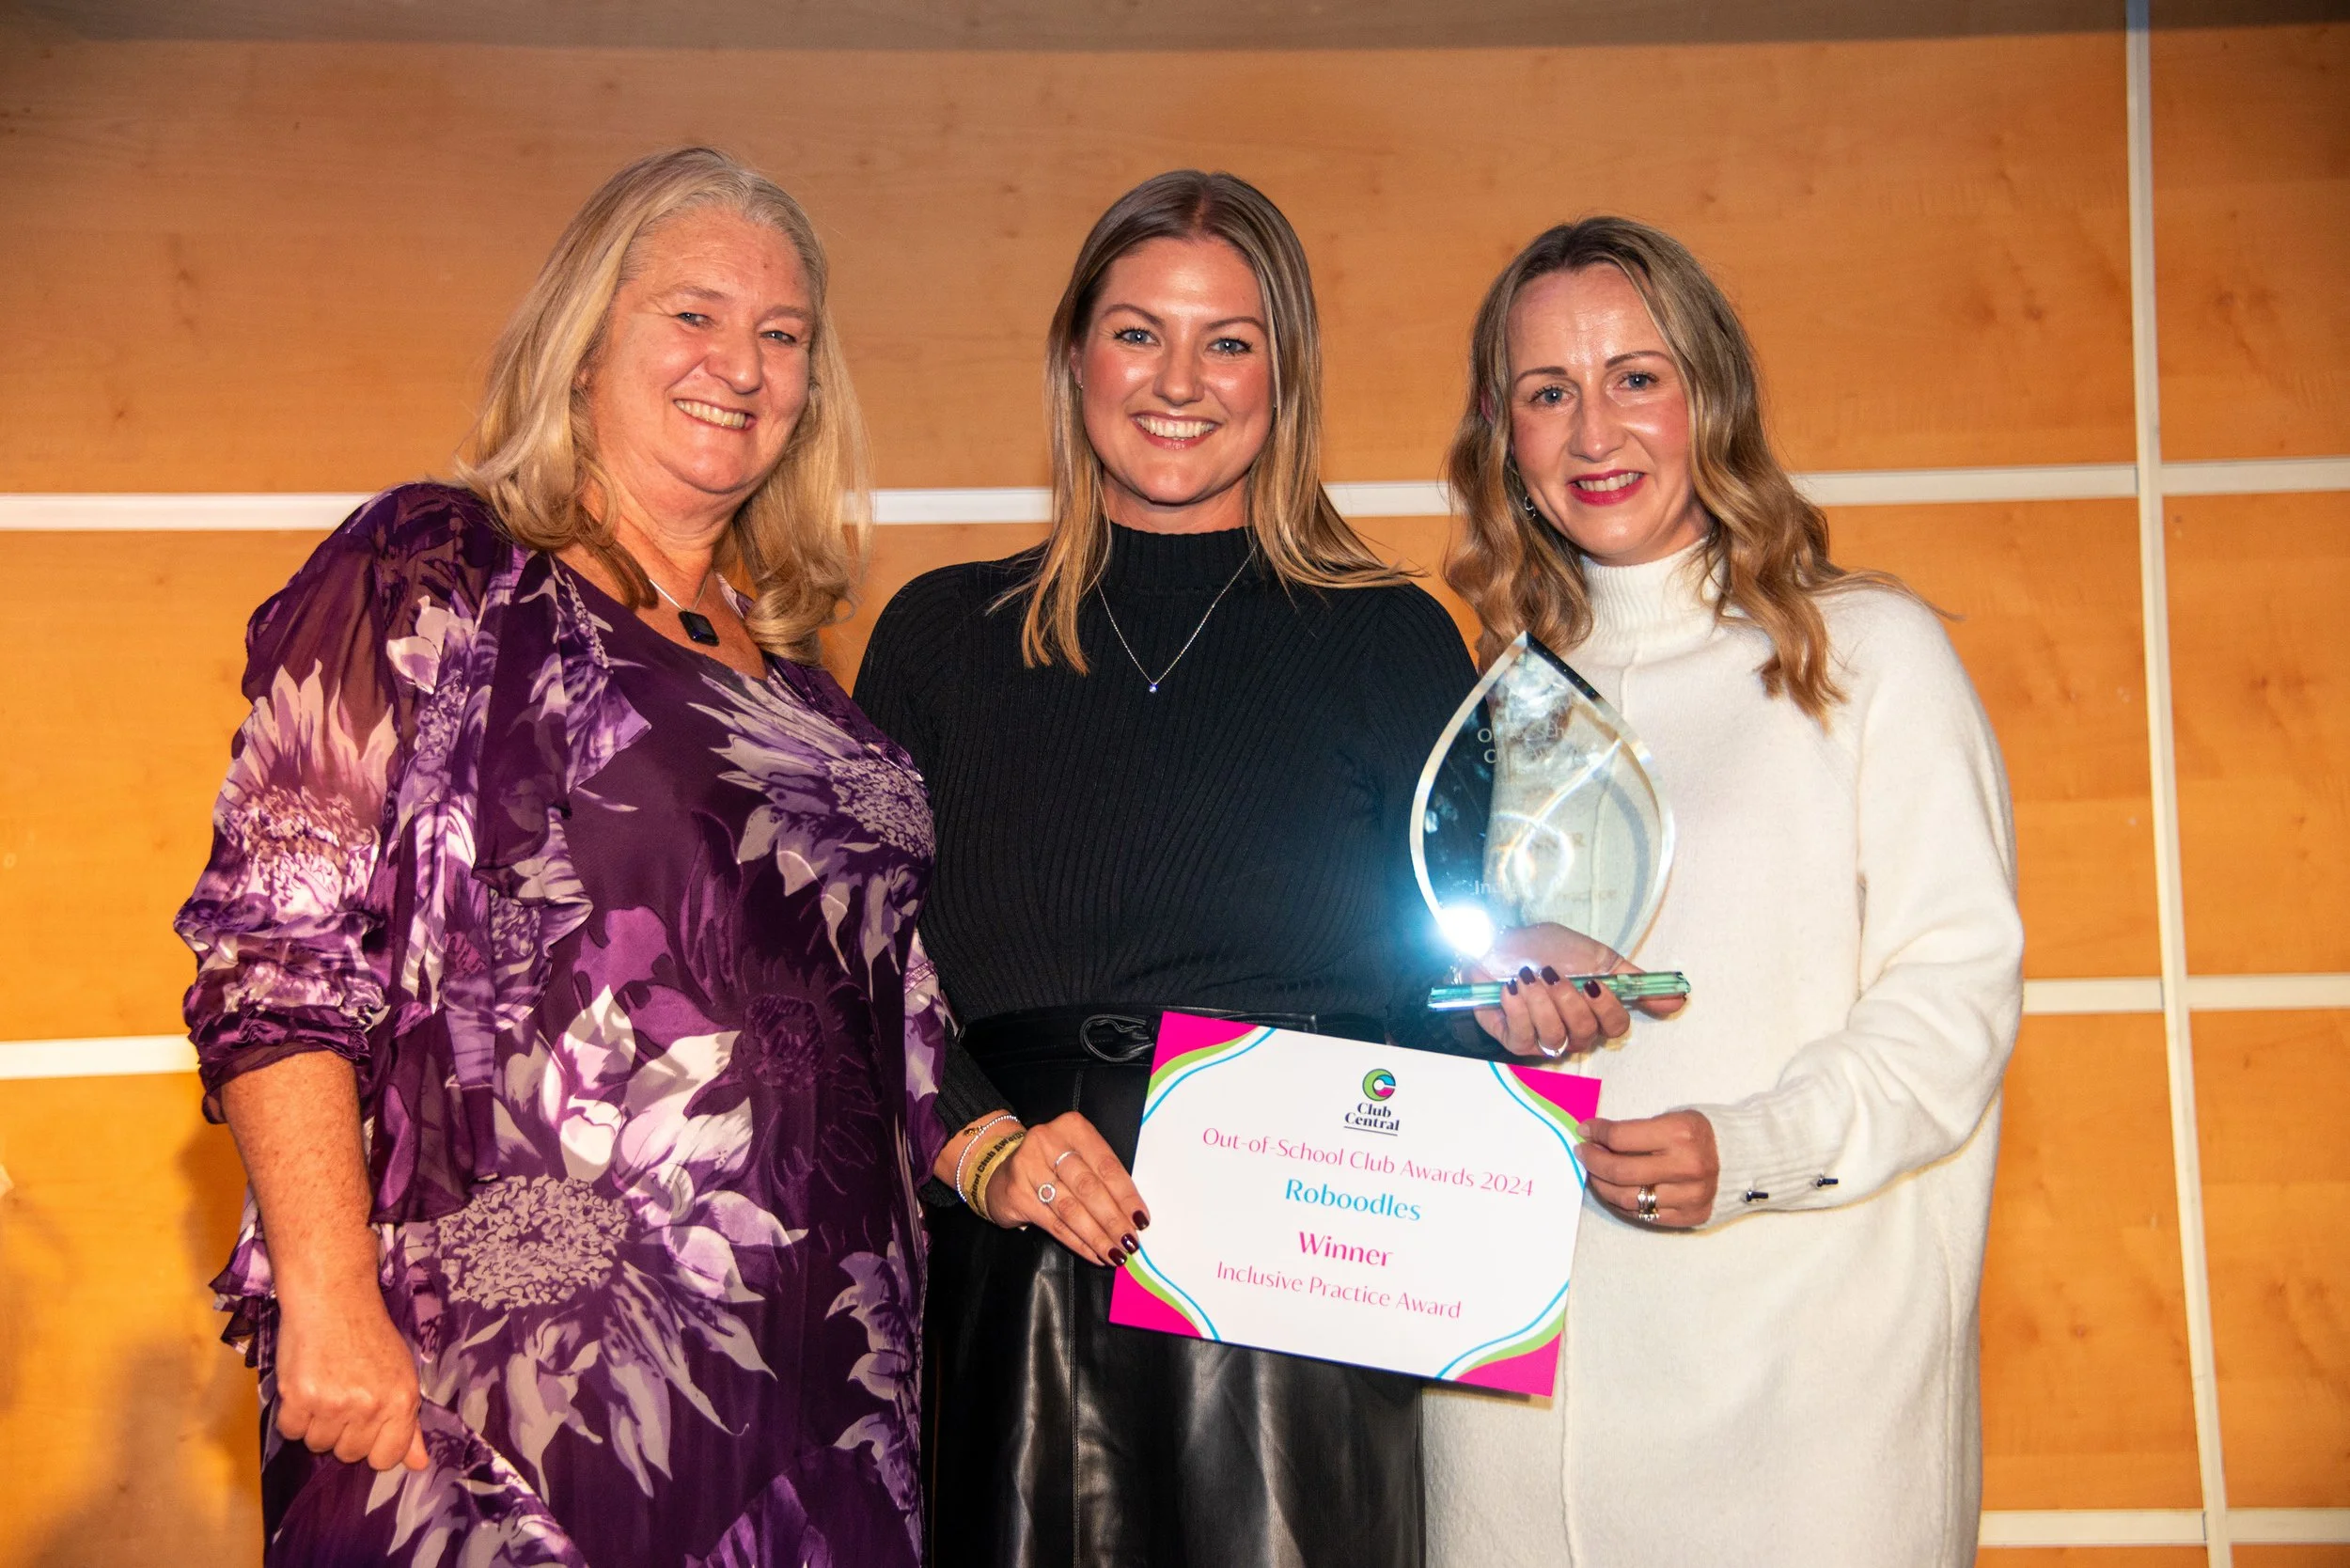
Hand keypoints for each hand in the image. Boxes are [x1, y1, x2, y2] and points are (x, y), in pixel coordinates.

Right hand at [273, 1283, 428, 1471]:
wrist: (333, 1298)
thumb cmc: (370, 1335)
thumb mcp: (401, 1374)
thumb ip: (408, 1424)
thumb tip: (418, 1464)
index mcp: (401, 1401)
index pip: (387, 1458)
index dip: (374, 1446)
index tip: (367, 1427)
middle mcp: (370, 1406)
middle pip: (349, 1454)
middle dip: (344, 1432)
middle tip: (343, 1397)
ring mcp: (333, 1403)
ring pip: (318, 1445)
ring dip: (317, 1424)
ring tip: (324, 1389)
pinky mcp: (299, 1397)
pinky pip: (291, 1431)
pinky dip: (293, 1416)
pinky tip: (304, 1388)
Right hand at [983, 1112, 1149, 1268]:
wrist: (998, 1170)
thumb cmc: (1050, 1164)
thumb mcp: (1077, 1156)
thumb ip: (1102, 1177)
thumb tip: (1133, 1215)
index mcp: (1072, 1128)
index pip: (1107, 1165)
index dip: (1126, 1196)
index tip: (1142, 1220)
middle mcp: (1048, 1142)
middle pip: (1089, 1187)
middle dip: (1113, 1219)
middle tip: (1130, 1241)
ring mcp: (1029, 1168)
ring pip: (1072, 1209)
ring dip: (1097, 1236)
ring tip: (1115, 1253)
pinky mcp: (1018, 1194)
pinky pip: (1055, 1224)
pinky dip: (1078, 1242)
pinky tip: (1094, 1254)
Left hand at [1470, 923, 1685, 1058]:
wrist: (1499, 941)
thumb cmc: (1548, 949)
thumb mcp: (1596, 957)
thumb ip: (1633, 980)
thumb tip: (1680, 999)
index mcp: (1594, 1013)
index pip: (1614, 1027)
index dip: (1605, 1008)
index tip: (1592, 983)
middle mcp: (1571, 1032)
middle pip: (1584, 1034)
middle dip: (1568, 1001)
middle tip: (1552, 974)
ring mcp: (1542, 1040)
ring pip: (1554, 1037)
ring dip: (1541, 1002)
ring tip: (1528, 977)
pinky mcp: (1513, 1040)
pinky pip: (1523, 1038)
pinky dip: (1518, 1009)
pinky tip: (1512, 987)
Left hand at [1579, 1110, 1718, 1228]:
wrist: (1747, 1158)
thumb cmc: (1703, 1134)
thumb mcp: (1674, 1119)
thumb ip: (1637, 1131)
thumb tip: (1595, 1136)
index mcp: (1680, 1134)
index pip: (1621, 1137)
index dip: (1596, 1133)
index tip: (1585, 1130)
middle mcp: (1686, 1167)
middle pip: (1620, 1170)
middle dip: (1593, 1160)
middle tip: (1583, 1152)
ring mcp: (1690, 1196)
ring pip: (1627, 1198)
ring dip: (1602, 1185)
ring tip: (1595, 1173)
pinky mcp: (1691, 1216)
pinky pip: (1643, 1215)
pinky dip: (1621, 1204)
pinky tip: (1614, 1191)